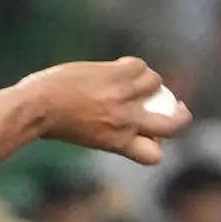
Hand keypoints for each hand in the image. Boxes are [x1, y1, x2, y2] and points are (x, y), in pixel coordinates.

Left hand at [21, 57, 191, 165]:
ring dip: (147, 82)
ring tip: (131, 82)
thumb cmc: (54, 125)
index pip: (154, 156)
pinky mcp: (119, 73)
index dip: (157, 146)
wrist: (40, 105)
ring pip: (157, 84)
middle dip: (180, 117)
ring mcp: (126, 96)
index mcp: (119, 143)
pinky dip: (131, 67)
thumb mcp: (88, 138)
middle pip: (173, 123)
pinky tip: (116, 70)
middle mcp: (128, 122)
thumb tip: (124, 125)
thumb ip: (111, 133)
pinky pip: (139, 65)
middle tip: (178, 109)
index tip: (153, 137)